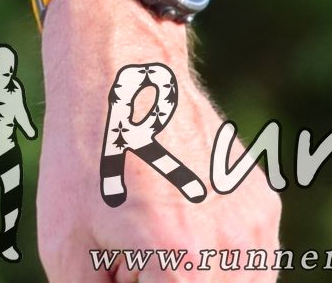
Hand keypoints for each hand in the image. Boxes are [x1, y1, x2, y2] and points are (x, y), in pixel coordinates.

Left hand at [35, 0, 281, 280]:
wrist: (121, 70)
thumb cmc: (82, 156)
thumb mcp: (67, 247)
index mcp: (179, 260)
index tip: (127, 279)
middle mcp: (230, 246)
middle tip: (132, 262)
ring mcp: (255, 224)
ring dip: (199, 281)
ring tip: (151, 245)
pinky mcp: (264, 205)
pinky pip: (248, 263)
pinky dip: (216, 265)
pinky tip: (172, 225)